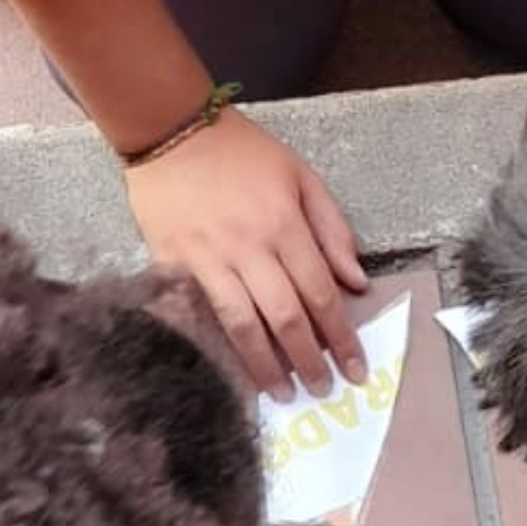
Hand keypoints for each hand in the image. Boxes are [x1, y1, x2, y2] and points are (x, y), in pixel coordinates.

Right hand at [126, 109, 368, 399]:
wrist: (170, 131)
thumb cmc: (240, 152)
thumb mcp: (300, 175)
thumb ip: (332, 228)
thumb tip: (357, 282)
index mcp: (285, 223)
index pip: (321, 293)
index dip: (341, 335)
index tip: (355, 366)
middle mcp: (250, 247)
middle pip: (286, 317)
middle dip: (309, 360)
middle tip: (324, 390)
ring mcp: (208, 259)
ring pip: (243, 325)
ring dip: (266, 366)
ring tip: (283, 394)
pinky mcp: (173, 265)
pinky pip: (203, 314)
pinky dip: (221, 346)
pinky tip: (234, 369)